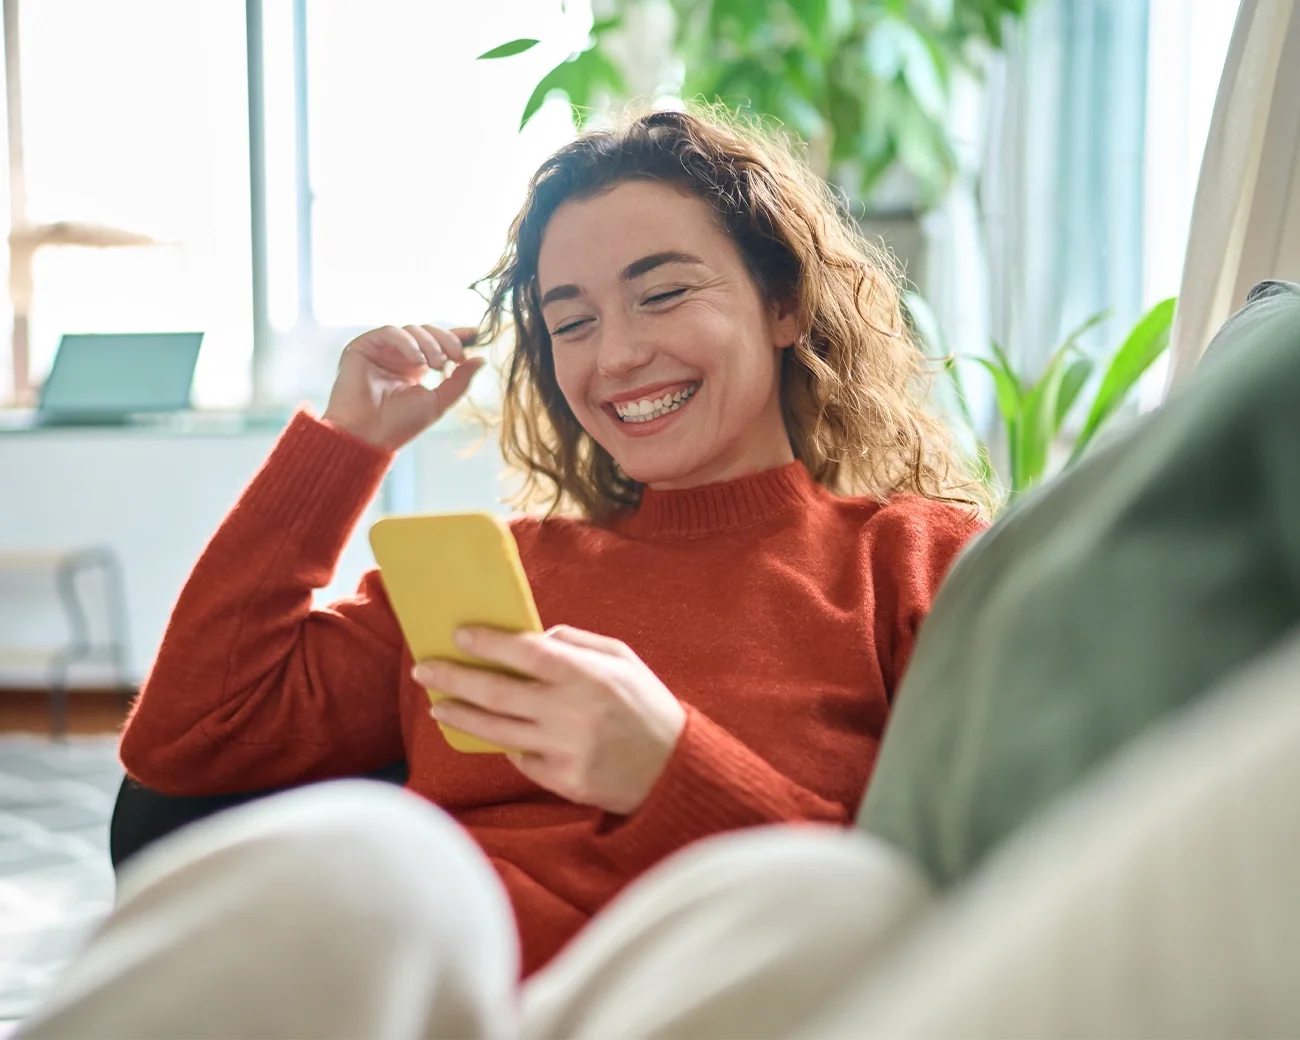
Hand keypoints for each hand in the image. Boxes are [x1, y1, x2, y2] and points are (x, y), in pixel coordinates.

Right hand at [322, 324, 485, 450]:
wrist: (368, 436)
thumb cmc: (399, 425)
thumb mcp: (438, 402)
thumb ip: (459, 381)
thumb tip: (481, 359)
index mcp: (415, 367)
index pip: (438, 343)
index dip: (457, 336)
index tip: (476, 333)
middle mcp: (398, 356)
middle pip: (428, 332)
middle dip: (447, 341)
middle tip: (457, 358)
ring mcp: (381, 350)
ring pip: (412, 330)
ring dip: (430, 344)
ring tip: (437, 365)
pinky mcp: (363, 346)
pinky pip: (390, 332)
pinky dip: (408, 342)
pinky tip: (418, 360)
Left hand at [413, 626, 686, 814]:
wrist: (674, 770)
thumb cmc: (647, 705)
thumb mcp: (623, 659)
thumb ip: (578, 642)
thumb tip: (534, 636)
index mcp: (587, 675)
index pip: (525, 652)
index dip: (488, 642)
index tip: (458, 634)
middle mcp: (570, 712)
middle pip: (496, 693)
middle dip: (454, 678)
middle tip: (425, 669)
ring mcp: (563, 750)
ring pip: (496, 731)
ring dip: (461, 716)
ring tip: (437, 706)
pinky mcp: (561, 780)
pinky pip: (520, 759)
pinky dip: (506, 744)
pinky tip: (494, 734)